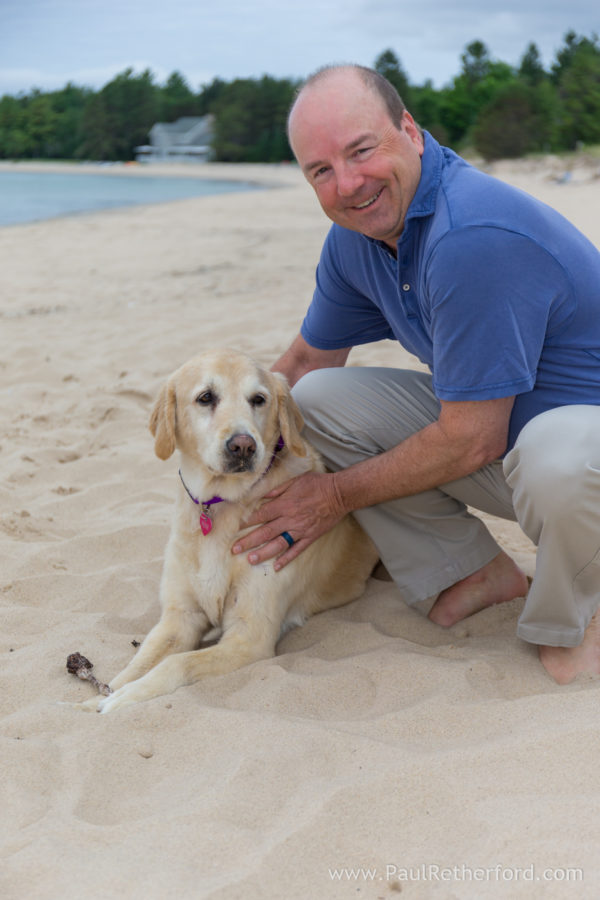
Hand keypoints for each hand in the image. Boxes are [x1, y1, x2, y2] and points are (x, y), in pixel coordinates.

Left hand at [232, 471, 346, 569]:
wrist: (339, 494)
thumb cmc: (317, 484)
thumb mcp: (295, 481)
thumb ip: (277, 489)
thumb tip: (262, 496)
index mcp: (284, 504)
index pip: (261, 515)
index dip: (247, 522)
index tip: (236, 528)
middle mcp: (290, 519)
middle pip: (265, 532)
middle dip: (249, 541)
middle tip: (235, 549)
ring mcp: (300, 530)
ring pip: (278, 544)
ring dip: (264, 553)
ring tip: (251, 560)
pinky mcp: (310, 537)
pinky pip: (297, 550)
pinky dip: (287, 559)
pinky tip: (277, 567)